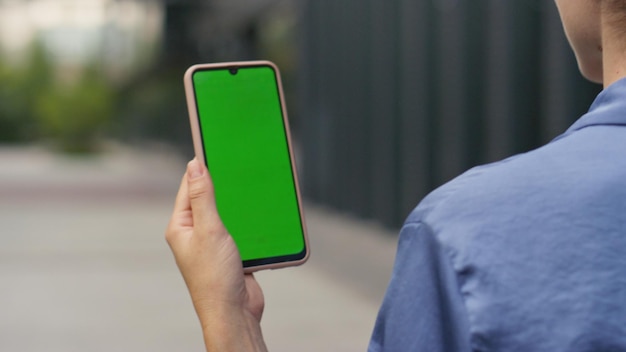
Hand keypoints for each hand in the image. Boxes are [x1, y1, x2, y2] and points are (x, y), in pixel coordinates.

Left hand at [166, 158, 266, 351]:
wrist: (234, 311)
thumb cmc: (215, 276)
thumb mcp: (209, 229)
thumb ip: (202, 197)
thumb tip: (194, 166)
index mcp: (180, 226)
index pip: (188, 187)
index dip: (200, 168)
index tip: (213, 147)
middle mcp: (193, 234)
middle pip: (208, 199)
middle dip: (222, 184)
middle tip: (237, 164)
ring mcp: (212, 244)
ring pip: (226, 213)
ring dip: (238, 204)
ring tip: (250, 187)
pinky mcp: (230, 253)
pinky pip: (239, 228)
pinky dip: (248, 220)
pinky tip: (259, 212)